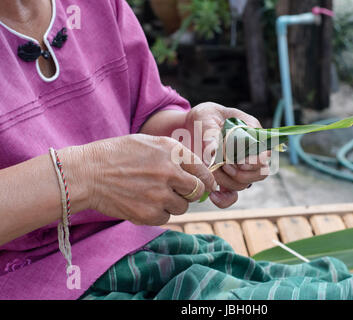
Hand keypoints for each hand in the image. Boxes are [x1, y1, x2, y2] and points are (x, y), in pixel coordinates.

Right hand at [81, 134, 215, 224]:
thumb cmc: (116, 155)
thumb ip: (174, 155)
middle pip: (196, 190)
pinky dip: (158, 213)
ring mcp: (160, 194)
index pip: (202, 169)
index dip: (206, 179)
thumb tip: (196, 171)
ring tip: (153, 195)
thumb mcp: (149, 143)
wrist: (87, 173)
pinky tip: (143, 203)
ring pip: (182, 207)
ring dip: (173, 203)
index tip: (207, 185)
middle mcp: (169, 172)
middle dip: (190, 192)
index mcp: (171, 151)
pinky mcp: (149, 214)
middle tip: (178, 191)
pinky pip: (166, 217)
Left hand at [185, 102, 269, 207]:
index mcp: (252, 133)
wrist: (191, 126)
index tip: (238, 160)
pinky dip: (224, 199)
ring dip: (226, 180)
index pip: (265, 152)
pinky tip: (213, 195)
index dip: (254, 161)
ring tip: (212, 168)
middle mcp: (251, 153)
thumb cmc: (203, 117)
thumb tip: (214, 151)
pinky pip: (231, 196)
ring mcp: (240, 168)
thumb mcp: (205, 117)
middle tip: (223, 164)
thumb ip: (210, 132)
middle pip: (259, 172)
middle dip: (239, 172)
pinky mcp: (227, 179)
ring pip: (243, 184)